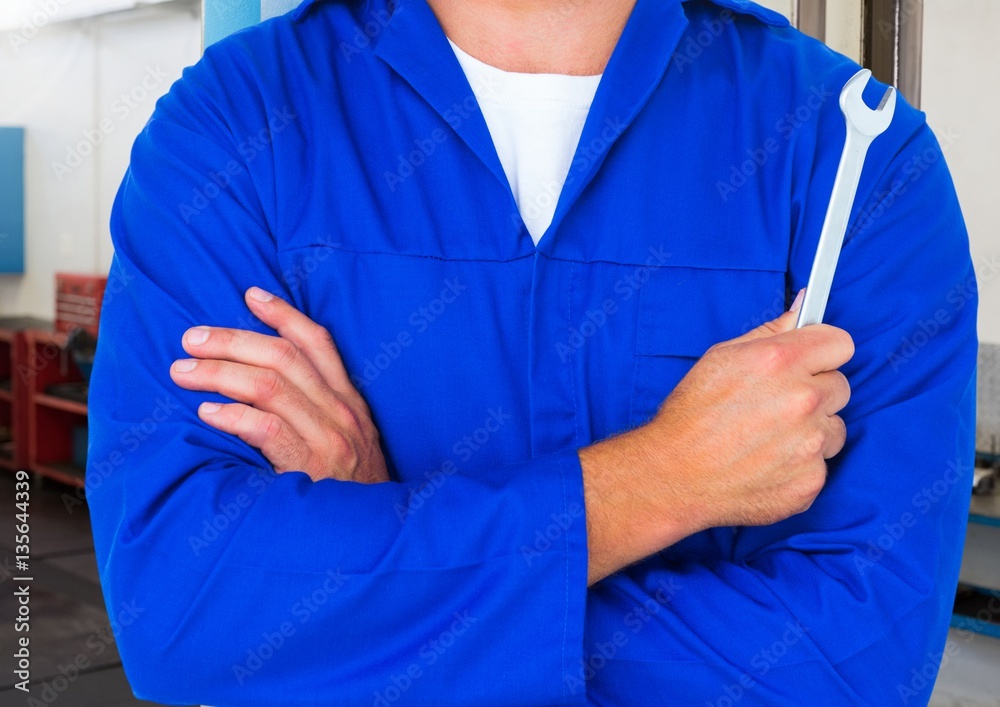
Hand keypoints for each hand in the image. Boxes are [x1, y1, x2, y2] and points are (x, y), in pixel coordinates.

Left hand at [169, 287, 389, 483]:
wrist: (373, 538)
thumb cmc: (350, 491)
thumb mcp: (350, 443)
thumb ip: (320, 413)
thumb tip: (267, 383)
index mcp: (350, 402)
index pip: (318, 343)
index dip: (284, 314)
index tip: (250, 294)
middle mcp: (342, 413)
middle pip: (283, 357)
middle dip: (232, 340)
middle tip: (191, 339)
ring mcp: (329, 439)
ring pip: (269, 387)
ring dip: (219, 373)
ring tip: (183, 372)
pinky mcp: (311, 468)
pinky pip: (266, 429)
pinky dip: (233, 416)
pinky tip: (207, 413)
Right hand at [581, 290, 853, 582]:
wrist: (673, 475)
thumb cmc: (690, 415)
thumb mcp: (721, 357)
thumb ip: (770, 333)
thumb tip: (802, 310)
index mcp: (780, 361)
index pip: (840, 344)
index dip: (823, 352)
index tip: (811, 362)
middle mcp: (802, 400)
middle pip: (840, 386)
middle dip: (814, 392)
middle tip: (776, 405)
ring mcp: (810, 444)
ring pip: (834, 428)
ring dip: (811, 431)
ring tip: (769, 438)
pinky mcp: (810, 480)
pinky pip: (821, 464)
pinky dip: (799, 466)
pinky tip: (766, 463)